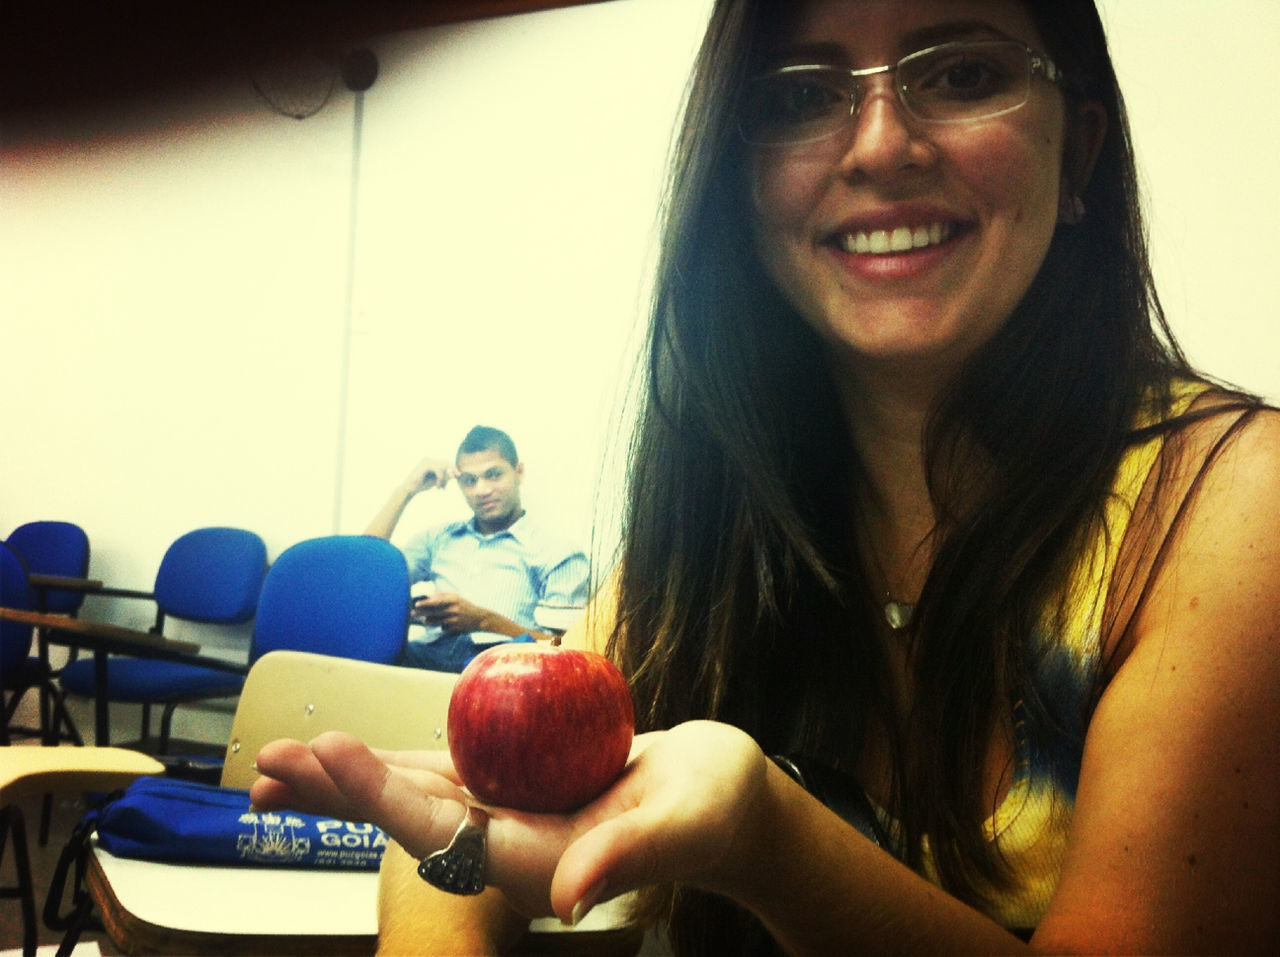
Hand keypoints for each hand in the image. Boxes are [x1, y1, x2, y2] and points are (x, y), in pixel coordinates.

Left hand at [250, 721, 768, 922]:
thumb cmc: (718, 806)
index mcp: (543, 865)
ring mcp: (513, 817)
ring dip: (351, 781)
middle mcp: (515, 847)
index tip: (333, 754)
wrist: (726, 799)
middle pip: (412, 820)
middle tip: (268, 767)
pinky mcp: (519, 790)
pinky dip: (398, 761)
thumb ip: (630, 856)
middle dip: (340, 794)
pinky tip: (361, 753)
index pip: (448, 832)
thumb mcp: (686, 820)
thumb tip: (568, 901)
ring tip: (285, 763)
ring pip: (418, 796)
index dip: (384, 796)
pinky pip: (449, 772)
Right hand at [404, 456, 454, 494]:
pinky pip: (439, 469)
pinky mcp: (426, 464)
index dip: (453, 468)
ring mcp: (427, 460)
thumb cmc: (422, 485)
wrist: (410, 489)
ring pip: (443, 466)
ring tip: (440, 487)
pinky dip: (440, 478)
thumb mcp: (436, 481)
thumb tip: (455, 474)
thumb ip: (445, 477)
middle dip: (452, 469)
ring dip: (444, 477)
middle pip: (446, 461)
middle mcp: (429, 459)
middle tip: (457, 477)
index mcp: (431, 462)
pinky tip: (437, 485)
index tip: (458, 475)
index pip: (445, 462)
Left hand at [417, 592, 489, 633]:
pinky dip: (441, 626)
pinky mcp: (455, 629)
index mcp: (453, 599)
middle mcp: (453, 609)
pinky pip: (442, 627)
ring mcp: (454, 620)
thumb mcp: (456, 597)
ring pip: (436, 621)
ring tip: (425, 620)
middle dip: (421, 613)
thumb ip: (442, 595)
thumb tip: (428, 596)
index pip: (436, 601)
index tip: (416, 604)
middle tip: (412, 613)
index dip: (426, 603)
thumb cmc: (465, 605)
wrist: (480, 618)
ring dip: (428, 621)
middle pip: (434, 612)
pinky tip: (444, 624)